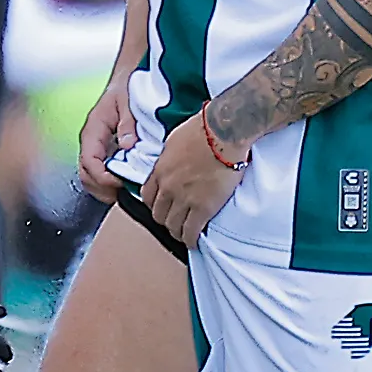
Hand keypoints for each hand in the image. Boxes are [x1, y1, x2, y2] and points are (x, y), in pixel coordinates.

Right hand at [77, 73, 135, 202]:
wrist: (127, 81)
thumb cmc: (127, 89)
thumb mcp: (129, 101)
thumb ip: (128, 123)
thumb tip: (127, 146)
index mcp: (93, 130)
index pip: (89, 161)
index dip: (103, 177)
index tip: (120, 182)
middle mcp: (91, 142)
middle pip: (86, 174)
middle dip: (102, 189)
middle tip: (123, 194)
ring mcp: (96, 149)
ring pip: (90, 177)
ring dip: (105, 189)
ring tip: (124, 192)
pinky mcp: (104, 153)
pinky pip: (100, 173)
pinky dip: (110, 183)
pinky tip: (125, 184)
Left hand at [145, 112, 245, 245]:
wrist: (223, 132)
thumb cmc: (202, 128)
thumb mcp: (174, 140)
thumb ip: (169, 156)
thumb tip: (171, 161)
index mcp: (160, 170)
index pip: (147, 196)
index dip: (154, 204)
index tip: (161, 207)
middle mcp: (167, 187)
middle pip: (157, 214)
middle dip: (164, 220)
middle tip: (173, 222)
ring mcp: (184, 198)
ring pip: (172, 225)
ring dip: (176, 231)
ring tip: (183, 234)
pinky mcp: (203, 207)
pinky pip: (191, 231)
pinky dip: (190, 239)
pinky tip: (193, 242)